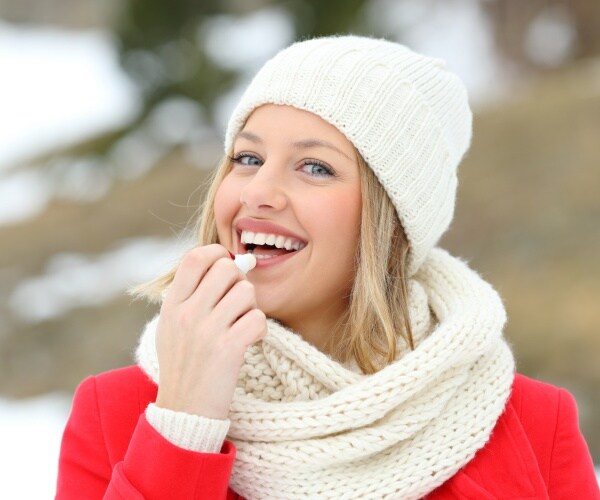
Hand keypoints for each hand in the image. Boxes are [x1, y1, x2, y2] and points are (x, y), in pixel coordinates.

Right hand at [154, 244, 265, 418]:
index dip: (217, 254)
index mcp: (172, 304)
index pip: (196, 257)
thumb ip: (192, 294)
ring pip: (247, 291)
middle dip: (239, 281)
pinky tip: (249, 340)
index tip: (226, 267)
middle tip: (236, 302)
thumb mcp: (172, 326)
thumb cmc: (184, 364)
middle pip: (227, 268)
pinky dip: (260, 329)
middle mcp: (187, 313)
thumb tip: (233, 262)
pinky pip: (258, 318)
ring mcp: (207, 331)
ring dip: (250, 307)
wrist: (184, 410)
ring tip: (240, 325)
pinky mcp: (228, 349)